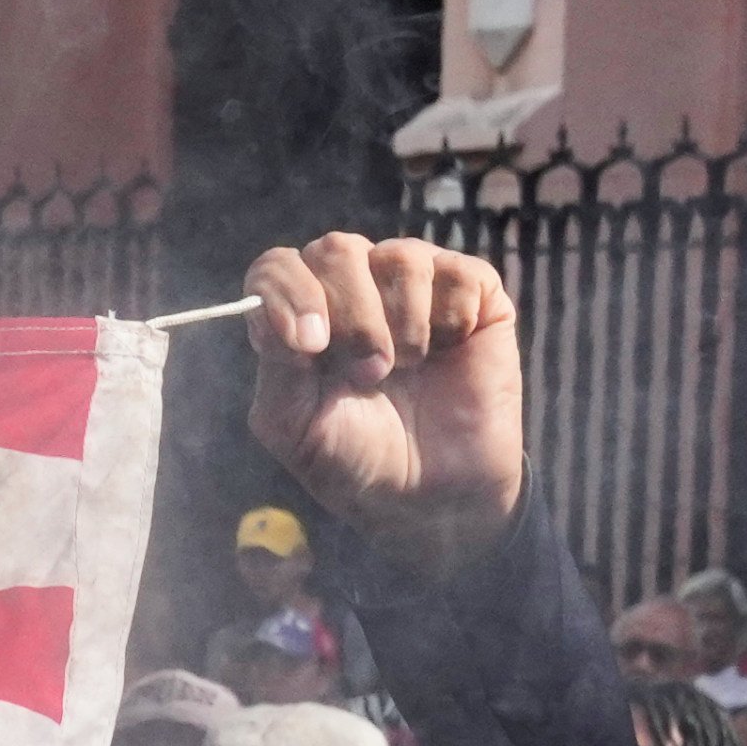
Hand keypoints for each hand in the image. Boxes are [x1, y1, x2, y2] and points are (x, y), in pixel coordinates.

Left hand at [241, 232, 525, 584]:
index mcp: (300, 316)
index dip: (289, 293)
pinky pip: (457, 272)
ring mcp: (413, 285)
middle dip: (352, 317)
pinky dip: (450, 318)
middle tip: (370, 375)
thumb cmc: (356, 459)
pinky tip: (448, 350)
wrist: (432, 495)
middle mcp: (352, 288)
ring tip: (407, 369)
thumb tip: (275, 311)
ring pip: (399, 257)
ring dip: (402, 323)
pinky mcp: (472, 292)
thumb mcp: (294, 426)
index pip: (276, 268)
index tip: (310, 345)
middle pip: (337, 250)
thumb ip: (276, 365)